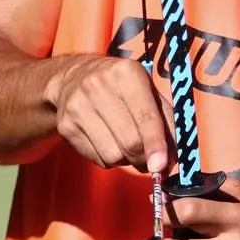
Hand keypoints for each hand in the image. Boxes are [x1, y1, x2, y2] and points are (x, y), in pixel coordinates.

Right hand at [48, 54, 171, 171]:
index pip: (145, 117)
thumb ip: (166, 120)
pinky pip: (97, 159)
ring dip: (126, 160)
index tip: (161, 165)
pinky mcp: (66, 126)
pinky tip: (108, 142)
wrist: (71, 77)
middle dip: (144, 159)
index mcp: (126, 74)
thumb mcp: (147, 91)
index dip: (155, 144)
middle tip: (150, 162)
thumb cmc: (120, 86)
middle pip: (129, 142)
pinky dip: (109, 159)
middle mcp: (98, 87)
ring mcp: (78, 107)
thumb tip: (173, 157)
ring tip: (125, 145)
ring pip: (113, 155)